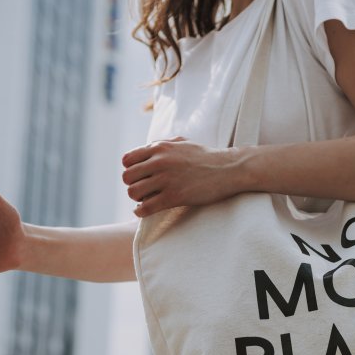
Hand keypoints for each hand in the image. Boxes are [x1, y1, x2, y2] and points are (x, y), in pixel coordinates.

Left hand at [121, 137, 246, 216]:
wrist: (227, 169)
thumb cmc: (205, 156)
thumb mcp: (181, 142)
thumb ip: (161, 144)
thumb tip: (145, 148)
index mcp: (160, 147)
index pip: (127, 160)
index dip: (130, 170)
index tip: (140, 177)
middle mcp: (160, 162)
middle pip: (127, 177)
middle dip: (133, 185)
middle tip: (143, 189)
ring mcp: (166, 180)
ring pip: (133, 193)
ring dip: (137, 199)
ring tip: (147, 199)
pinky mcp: (174, 197)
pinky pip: (145, 208)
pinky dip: (141, 212)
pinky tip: (145, 211)